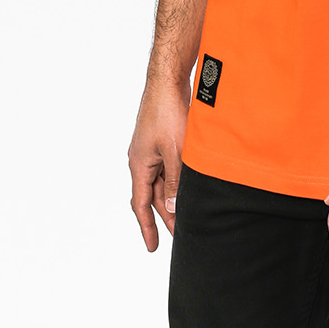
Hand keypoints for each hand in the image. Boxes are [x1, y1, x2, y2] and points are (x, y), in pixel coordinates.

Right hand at [128, 77, 189, 250]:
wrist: (167, 80)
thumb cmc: (167, 112)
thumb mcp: (174, 152)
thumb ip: (174, 181)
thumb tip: (173, 207)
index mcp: (139, 165)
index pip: (141, 204)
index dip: (147, 227)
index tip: (153, 247)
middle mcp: (141, 159)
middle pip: (153, 195)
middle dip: (166, 215)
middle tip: (180, 233)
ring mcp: (151, 149)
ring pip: (161, 181)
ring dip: (173, 197)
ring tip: (188, 213)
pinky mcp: (162, 139)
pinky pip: (167, 166)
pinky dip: (177, 179)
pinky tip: (189, 184)